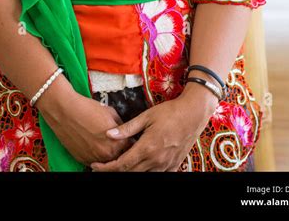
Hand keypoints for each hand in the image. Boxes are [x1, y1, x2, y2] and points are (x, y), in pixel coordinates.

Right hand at [38, 89, 135, 166]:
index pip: (131, 147)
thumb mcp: (110, 112)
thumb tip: (123, 130)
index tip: (129, 138)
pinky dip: (96, 156)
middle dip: (120, 149)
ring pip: (107, 161)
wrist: (65, 110)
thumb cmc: (85, 109)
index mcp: (117, 142)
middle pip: (119, 156)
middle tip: (118, 141)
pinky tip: (94, 144)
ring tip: (105, 143)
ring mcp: (93, 158)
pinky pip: (94, 161)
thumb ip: (120, 125)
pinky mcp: (82, 159)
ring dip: (108, 154)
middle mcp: (106, 153)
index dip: (130, 141)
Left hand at [89, 91, 216, 171]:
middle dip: (115, 171)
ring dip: (130, 172)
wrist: (193, 114)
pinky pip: (156, 174)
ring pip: (143, 176)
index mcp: (147, 147)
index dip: (107, 168)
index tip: (95, 166)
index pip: (122, 164)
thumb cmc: (170, 112)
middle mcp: (156, 160)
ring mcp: (165, 165)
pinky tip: (140, 166)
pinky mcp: (173, 165)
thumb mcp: (146, 116)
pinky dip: (146, 172)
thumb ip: (127, 128)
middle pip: (130, 173)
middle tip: (103, 167)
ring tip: (120, 165)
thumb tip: (108, 134)